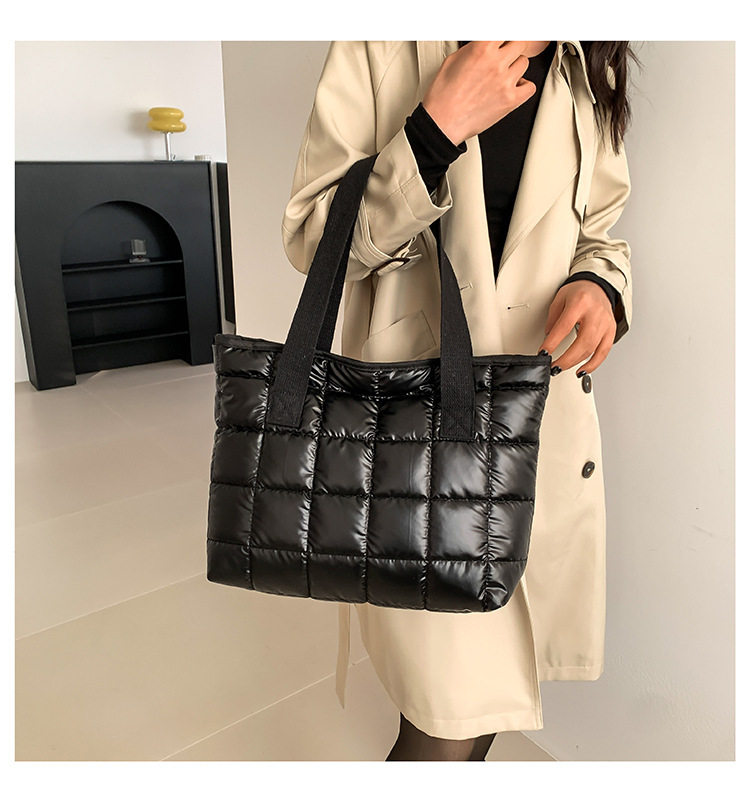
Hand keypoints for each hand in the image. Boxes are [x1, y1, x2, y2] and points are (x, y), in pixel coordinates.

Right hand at [422, 41, 537, 145]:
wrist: (442, 123)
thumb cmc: (443, 97)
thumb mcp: (452, 61)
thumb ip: (473, 48)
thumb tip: (484, 44)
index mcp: (482, 49)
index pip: (505, 31)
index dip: (502, 38)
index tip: (502, 41)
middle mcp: (496, 63)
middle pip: (519, 43)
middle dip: (511, 49)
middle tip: (503, 56)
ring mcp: (505, 82)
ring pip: (524, 63)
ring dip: (515, 67)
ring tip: (503, 75)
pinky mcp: (511, 101)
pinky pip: (530, 87)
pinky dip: (524, 87)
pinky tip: (513, 88)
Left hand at [537, 281, 616, 375]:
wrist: (598, 286)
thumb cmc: (579, 291)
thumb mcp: (560, 299)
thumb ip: (553, 319)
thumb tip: (548, 339)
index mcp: (580, 303)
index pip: (564, 326)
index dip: (553, 342)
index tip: (543, 353)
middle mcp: (595, 313)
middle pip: (583, 342)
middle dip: (566, 359)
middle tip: (553, 367)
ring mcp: (605, 323)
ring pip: (592, 349)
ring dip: (576, 363)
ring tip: (561, 369)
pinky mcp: (611, 331)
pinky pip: (604, 352)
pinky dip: (593, 364)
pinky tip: (582, 370)